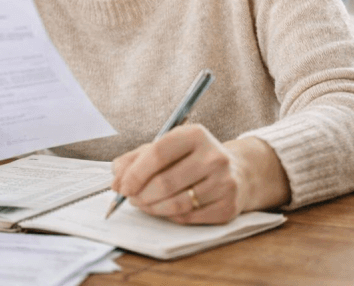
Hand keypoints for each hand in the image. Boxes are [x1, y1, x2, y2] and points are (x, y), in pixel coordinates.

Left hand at [110, 124, 288, 224]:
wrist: (237, 172)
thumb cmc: (191, 159)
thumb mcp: (165, 148)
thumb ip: (135, 158)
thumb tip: (115, 178)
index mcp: (194, 135)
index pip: (157, 154)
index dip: (134, 173)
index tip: (121, 186)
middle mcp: (213, 156)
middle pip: (164, 182)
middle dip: (140, 194)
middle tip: (130, 198)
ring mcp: (224, 182)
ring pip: (175, 203)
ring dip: (152, 208)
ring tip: (143, 204)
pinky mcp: (229, 206)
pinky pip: (188, 217)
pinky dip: (170, 216)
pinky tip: (164, 209)